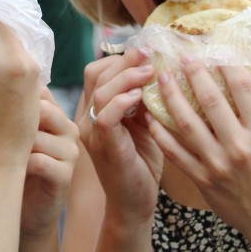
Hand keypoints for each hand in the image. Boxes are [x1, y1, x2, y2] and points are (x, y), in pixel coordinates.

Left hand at [20, 88, 79, 239]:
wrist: (22, 210)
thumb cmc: (13, 167)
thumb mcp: (13, 136)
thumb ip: (9, 111)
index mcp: (56, 114)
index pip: (39, 91)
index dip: (15, 96)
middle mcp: (68, 129)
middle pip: (42, 110)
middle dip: (15, 122)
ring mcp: (70, 152)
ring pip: (38, 136)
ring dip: (16, 148)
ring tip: (4, 158)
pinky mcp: (65, 175)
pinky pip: (40, 161)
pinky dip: (21, 166)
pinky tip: (15, 173)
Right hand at [81, 49, 162, 223]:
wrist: (135, 202)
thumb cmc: (142, 161)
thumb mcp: (145, 122)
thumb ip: (145, 98)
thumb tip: (162, 66)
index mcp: (96, 107)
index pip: (99, 70)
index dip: (120, 57)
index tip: (147, 50)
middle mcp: (88, 117)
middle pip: (97, 73)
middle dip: (125, 59)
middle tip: (149, 53)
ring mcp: (92, 131)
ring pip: (101, 91)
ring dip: (127, 76)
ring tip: (150, 71)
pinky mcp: (104, 146)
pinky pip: (106, 116)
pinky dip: (122, 101)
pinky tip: (140, 96)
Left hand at [148, 60, 250, 251]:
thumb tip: (234, 81)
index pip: (243, 88)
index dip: (227, 64)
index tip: (215, 49)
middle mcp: (239, 146)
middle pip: (210, 100)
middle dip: (194, 74)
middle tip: (182, 56)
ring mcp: (218, 163)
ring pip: (187, 123)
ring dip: (172, 97)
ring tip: (162, 78)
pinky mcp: (203, 179)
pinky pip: (176, 152)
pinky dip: (162, 133)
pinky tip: (151, 116)